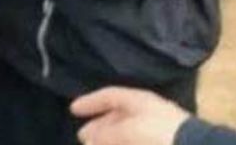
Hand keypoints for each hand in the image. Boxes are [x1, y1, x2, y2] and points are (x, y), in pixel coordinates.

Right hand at [71, 87, 191, 144]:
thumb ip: (105, 134)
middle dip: (99, 127)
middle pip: (117, 116)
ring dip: (110, 140)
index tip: (73, 110)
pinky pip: (135, 142)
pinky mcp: (161, 143)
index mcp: (138, 101)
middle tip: (83, 137)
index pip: (109, 96)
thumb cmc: (158, 133)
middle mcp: (147, 112)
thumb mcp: (126, 131)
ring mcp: (156, 130)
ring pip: (126, 133)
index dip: (90, 102)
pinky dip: (123, 144)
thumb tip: (88, 138)